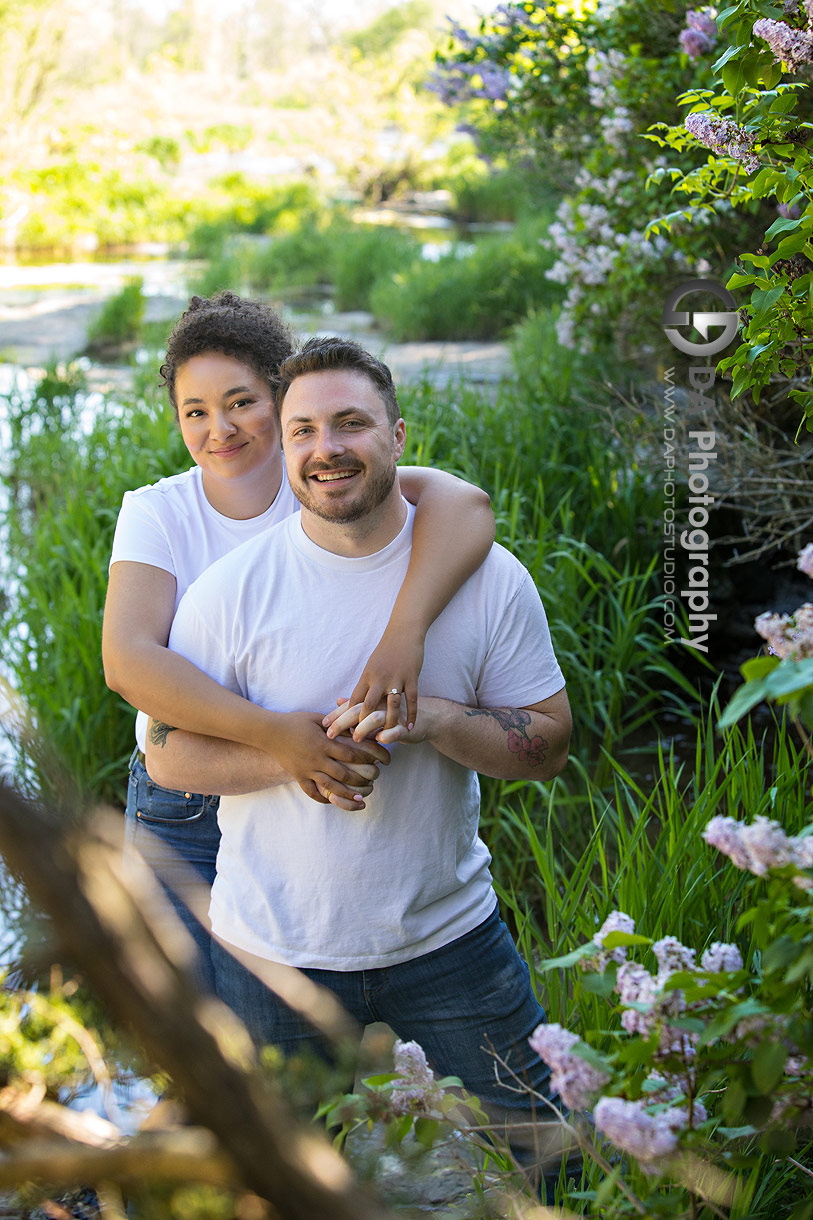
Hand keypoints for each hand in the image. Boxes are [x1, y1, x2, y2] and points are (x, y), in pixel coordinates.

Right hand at [270, 711, 388, 809]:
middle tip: (374, 781)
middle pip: (343, 773)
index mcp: (324, 743)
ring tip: (360, 798)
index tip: (379, 761)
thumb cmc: (294, 722)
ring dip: (347, 794)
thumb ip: (335, 724)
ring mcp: (307, 770)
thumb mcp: (316, 718)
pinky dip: (322, 798)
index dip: (367, 758)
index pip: (350, 754)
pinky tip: (333, 801)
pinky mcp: (298, 776)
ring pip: (330, 786)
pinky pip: (311, 791)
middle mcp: (317, 759)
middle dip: (361, 779)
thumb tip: (355, 726)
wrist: (269, 732)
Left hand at [346, 627, 424, 734]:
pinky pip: (411, 699)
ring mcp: (396, 678)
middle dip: (360, 723)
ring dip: (388, 722)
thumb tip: (343, 701)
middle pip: (367, 704)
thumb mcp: (369, 668)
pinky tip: (410, 727)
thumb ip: (360, 686)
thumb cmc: (385, 652)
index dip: (344, 716)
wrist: (404, 633)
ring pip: (391, 704)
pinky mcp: (411, 677)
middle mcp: (379, 678)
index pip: (353, 700)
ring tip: (385, 737)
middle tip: (355, 740)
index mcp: (367, 676)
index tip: (337, 730)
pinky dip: (411, 714)